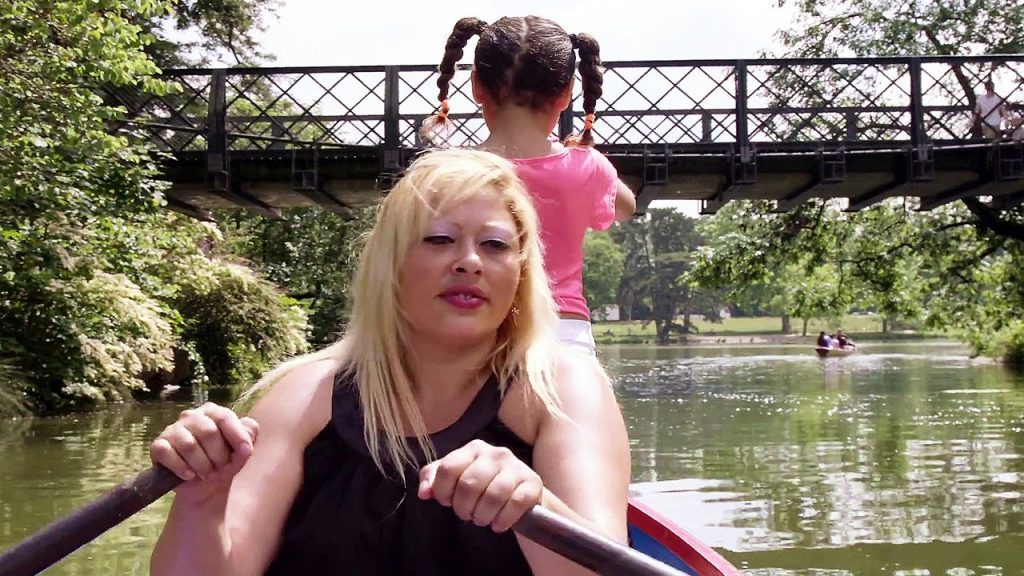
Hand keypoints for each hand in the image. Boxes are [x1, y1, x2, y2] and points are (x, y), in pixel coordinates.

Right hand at [150, 402, 258, 503]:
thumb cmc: (225, 461)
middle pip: (208, 433)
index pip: (225, 418)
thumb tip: (246, 439)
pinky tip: (190, 475)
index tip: (246, 453)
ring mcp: (173, 430)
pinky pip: (166, 453)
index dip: (237, 436)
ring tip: (208, 474)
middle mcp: (191, 416)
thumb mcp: (242, 450)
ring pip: (188, 445)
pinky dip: (181, 467)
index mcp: (213, 412)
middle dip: (219, 456)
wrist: (206, 485)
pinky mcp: (159, 446)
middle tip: (222, 468)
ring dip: (202, 464)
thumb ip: (250, 435)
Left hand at [418, 439, 541, 532]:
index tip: (447, 502)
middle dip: (463, 508)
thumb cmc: (484, 486)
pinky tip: (498, 525)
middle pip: (468, 484)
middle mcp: (496, 453)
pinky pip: (516, 504)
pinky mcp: (533, 483)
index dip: (442, 492)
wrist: (522, 494)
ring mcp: (517, 467)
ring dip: (483, 516)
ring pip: (492, 496)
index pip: (447, 469)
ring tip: (482, 520)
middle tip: (467, 515)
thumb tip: (424, 492)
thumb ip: (434, 479)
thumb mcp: (456, 479)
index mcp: (473, 448)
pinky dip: (503, 520)